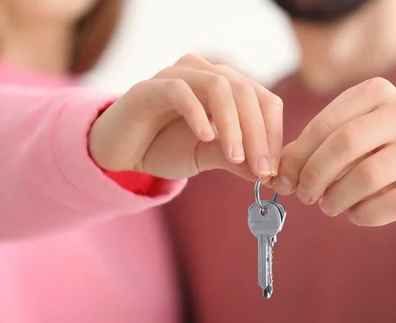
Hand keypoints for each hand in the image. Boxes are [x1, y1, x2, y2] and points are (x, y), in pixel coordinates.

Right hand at [89, 54, 282, 179]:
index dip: (274, 133)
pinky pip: (180, 91)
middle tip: (261, 168)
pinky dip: (197, 113)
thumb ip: (237, 160)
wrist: (121, 152)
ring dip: (232, 124)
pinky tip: (205, 137)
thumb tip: (270, 175)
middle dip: (258, 132)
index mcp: (226, 88)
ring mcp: (178, 75)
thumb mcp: (207, 157)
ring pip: (218, 86)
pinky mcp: (150, 86)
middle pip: (245, 91)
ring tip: (235, 156)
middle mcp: (205, 73)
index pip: (264, 100)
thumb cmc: (166, 147)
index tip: (273, 168)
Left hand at [272, 77, 395, 226]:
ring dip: (337, 198)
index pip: (325, 123)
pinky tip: (355, 213)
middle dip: (315, 175)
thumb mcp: (346, 131)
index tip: (283, 178)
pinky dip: (364, 214)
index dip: (298, 155)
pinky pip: (391, 204)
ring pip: (368, 176)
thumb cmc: (374, 145)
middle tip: (305, 195)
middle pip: (345, 144)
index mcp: (376, 92)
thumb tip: (277, 175)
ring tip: (328, 205)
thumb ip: (310, 147)